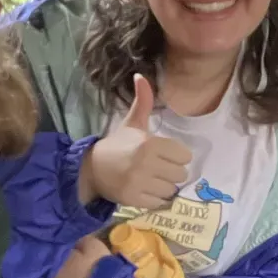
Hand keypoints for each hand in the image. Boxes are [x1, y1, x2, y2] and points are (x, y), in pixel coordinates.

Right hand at [79, 74, 192, 208]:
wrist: (93, 168)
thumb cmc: (118, 145)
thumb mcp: (132, 123)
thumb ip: (143, 101)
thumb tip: (141, 75)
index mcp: (149, 144)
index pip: (184, 156)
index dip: (176, 156)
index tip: (164, 155)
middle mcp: (145, 163)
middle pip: (181, 174)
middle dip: (171, 172)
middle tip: (158, 169)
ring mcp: (139, 183)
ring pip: (171, 189)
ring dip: (164, 186)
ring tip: (151, 180)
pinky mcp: (134, 199)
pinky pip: (160, 202)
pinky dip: (155, 198)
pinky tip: (145, 190)